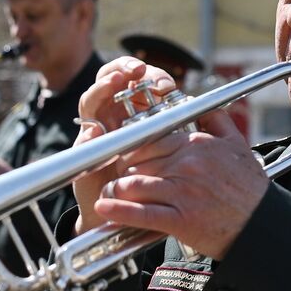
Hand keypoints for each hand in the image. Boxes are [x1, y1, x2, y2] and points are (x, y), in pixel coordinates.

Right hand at [72, 56, 177, 233]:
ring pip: (92, 101)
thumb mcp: (180, 156)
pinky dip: (89, 133)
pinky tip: (96, 127)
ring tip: (115, 81)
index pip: (138, 80)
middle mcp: (115, 117)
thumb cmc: (161, 184)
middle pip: (112, 80)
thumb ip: (190, 131)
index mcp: (138, 113)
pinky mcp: (84, 155)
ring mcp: (97, 134)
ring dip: (102, 88)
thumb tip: (207, 108)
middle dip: (123, 70)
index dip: (149, 73)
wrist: (132, 221)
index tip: (164, 79)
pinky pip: (83, 140)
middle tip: (138, 70)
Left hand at [92, 109, 268, 259]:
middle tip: (115, 176)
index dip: (133, 149)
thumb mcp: (238, 146)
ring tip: (108, 194)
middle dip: (122, 170)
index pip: (150, 139)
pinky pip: (142, 213)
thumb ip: (217, 121)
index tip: (127, 157)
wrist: (262, 224)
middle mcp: (188, 165)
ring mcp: (183, 192)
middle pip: (137, 161)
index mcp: (197, 145)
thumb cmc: (249, 189)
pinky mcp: (181, 220)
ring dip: (115, 190)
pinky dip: (119, 211)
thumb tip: (202, 105)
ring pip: (133, 184)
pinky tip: (104, 209)